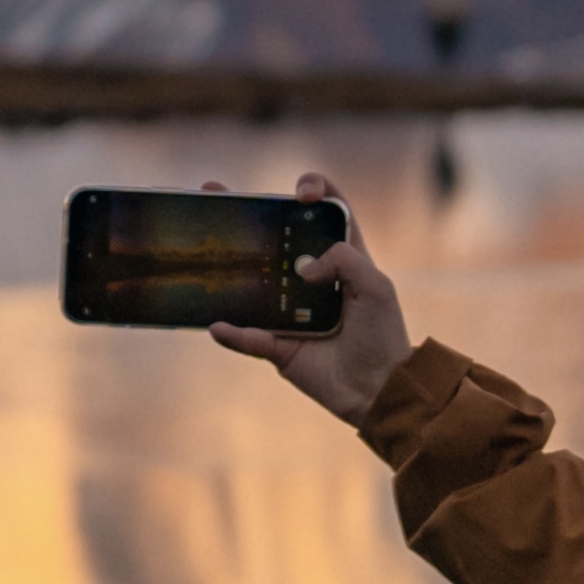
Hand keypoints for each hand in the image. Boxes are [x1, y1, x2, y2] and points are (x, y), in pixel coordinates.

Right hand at [213, 174, 411, 422]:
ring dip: (227, 266)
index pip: (327, 211)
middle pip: (276, 236)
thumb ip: (344, 260)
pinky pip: (249, 336)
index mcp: (342, 257)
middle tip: (216, 193)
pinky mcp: (278, 345)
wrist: (379, 392)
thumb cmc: (383, 335)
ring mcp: (290, 310)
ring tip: (200, 243)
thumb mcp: (376, 287)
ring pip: (252, 282)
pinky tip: (218, 324)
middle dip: (249, 212)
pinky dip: (234, 333)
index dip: (314, 191)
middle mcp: (311, 278)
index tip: (302, 194)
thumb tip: (300, 269)